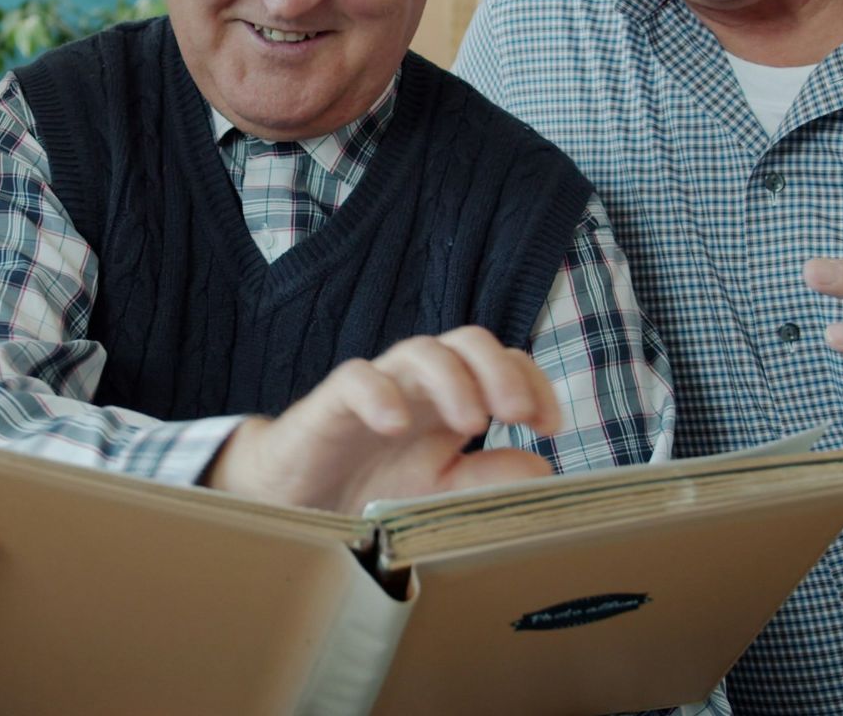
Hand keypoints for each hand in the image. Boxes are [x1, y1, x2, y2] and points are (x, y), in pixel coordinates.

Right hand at [206, 326, 560, 512]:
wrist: (294, 499)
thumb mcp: (437, 492)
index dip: (532, 384)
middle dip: (500, 370)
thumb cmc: (369, 489)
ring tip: (471, 422)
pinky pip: (356, 378)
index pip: (503, 366)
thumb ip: (486, 479)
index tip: (548, 427)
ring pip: (420, 350)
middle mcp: (420, 386)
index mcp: (452, 402)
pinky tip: (396, 424)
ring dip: (453, 379)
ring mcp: (378, 389)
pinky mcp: (331, 404)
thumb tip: (543, 468)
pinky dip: (379, 393)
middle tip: (516, 414)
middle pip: (468, 342)